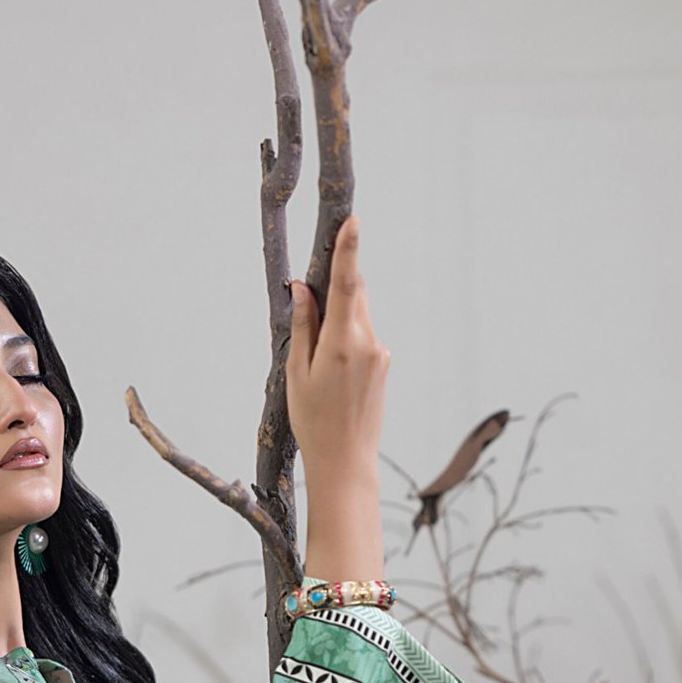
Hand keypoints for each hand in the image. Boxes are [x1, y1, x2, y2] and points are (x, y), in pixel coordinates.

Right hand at [286, 215, 389, 484]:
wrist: (346, 461)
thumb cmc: (313, 420)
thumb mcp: (297, 372)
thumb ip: (303, 325)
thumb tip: (304, 289)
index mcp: (342, 342)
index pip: (348, 284)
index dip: (348, 250)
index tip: (352, 221)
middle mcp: (369, 342)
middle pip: (355, 295)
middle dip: (335, 287)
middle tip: (310, 294)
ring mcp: (381, 354)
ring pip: (358, 316)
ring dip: (338, 318)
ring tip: (317, 358)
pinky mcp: (384, 364)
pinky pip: (363, 337)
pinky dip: (346, 338)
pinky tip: (332, 371)